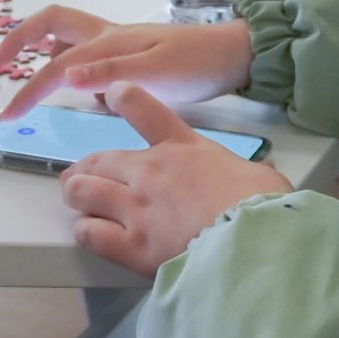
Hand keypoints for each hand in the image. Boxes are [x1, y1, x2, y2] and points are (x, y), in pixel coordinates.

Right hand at [0, 6, 252, 118]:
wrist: (233, 56)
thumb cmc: (196, 64)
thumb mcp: (155, 74)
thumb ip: (110, 75)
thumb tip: (66, 78)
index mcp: (108, 42)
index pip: (56, 68)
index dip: (29, 91)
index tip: (8, 115)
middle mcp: (108, 36)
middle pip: (52, 23)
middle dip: (21, 37)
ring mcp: (120, 42)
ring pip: (70, 36)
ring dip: (45, 47)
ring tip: (33, 78)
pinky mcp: (132, 53)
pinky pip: (90, 53)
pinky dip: (74, 64)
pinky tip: (82, 89)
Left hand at [61, 81, 292, 275]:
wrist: (253, 245)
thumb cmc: (263, 207)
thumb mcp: (259, 176)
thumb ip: (247, 172)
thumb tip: (259, 178)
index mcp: (183, 149)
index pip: (144, 110)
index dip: (124, 97)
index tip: (115, 91)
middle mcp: (151, 172)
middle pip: (99, 158)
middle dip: (84, 166)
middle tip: (78, 174)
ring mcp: (136, 208)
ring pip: (83, 190)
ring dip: (77, 193)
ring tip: (75, 199)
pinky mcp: (131, 246)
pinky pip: (90, 233)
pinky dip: (85, 231)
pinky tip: (89, 232)